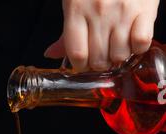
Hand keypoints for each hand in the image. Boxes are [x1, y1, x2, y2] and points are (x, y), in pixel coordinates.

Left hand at [45, 0, 159, 70]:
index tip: (84, 63)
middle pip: (98, 60)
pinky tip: (133, 39)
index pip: (77, 55)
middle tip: (102, 55)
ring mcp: (123, 11)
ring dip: (118, 57)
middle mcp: (99, 11)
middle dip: (99, 64)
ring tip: (117, 45)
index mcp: (77, 9)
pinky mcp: (145, 10)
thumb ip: (66, 32)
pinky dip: (138, 47)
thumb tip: (51, 54)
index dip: (80, 66)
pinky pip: (141, 43)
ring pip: (119, 56)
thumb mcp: (75, 3)